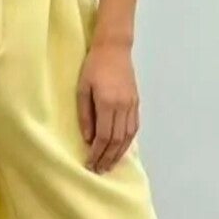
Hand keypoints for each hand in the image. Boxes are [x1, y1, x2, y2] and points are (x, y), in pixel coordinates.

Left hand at [76, 41, 139, 173]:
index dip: (97, 153)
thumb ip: (85, 115)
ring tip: (109, 165)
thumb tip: (88, 139)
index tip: (90, 164)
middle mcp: (123, 107)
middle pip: (117, 141)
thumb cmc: (93, 66)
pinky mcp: (136, 103)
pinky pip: (134, 128)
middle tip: (99, 170)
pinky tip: (120, 150)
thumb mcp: (82, 89)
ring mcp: (132, 105)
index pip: (104, 137)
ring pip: (128, 137)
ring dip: (119, 154)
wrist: (114, 48)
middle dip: (108, 158)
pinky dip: (127, 142)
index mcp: (108, 103)